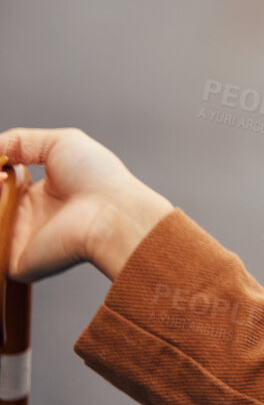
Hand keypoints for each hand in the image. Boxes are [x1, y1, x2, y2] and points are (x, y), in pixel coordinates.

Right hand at [0, 126, 174, 282]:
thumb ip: (21, 141)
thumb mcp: (61, 143)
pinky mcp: (13, 263)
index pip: (0, 185)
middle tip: (0, 174)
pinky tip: (3, 202)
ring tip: (1, 181)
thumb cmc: (97, 178)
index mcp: (38, 195)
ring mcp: (19, 241)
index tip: (0, 162)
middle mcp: (27, 218)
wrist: (111, 211)